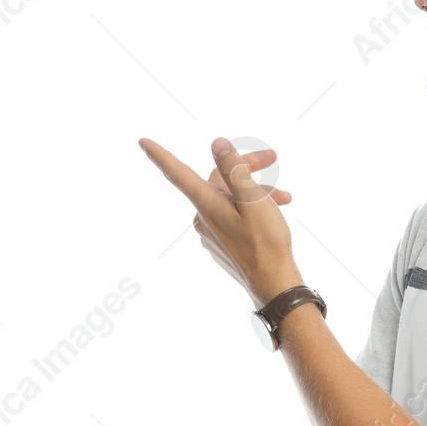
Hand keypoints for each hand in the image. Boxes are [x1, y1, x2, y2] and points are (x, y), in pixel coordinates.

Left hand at [141, 136, 302, 307]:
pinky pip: (231, 215)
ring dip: (255, 190)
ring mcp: (211, 232)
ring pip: (229, 198)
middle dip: (245, 166)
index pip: (177, 173)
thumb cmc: (266, 243)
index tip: (142, 142)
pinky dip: (250, 208)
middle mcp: (203, 218)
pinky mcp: (220, 243)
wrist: (273, 283)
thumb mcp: (253, 200)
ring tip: (284, 197)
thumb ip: (234, 170)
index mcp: (207, 204)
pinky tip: (272, 211)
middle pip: (217, 179)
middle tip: (272, 156)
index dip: (160, 155)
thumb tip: (217, 144)